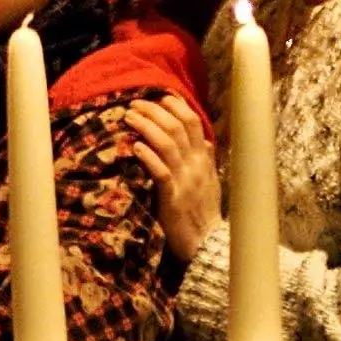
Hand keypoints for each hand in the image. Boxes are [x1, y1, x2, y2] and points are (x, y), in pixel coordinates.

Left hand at [127, 95, 221, 261]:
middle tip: (136, 103)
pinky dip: (148, 156)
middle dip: (155, 111)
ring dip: (147, 127)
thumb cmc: (204, 212)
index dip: (176, 106)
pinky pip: (160, 172)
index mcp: (204, 160)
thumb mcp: (211, 182)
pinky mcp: (172, 198)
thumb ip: (206, 160)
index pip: (193, 123)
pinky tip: (135, 147)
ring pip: (167, 144)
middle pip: (177, 127)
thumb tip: (203, 140)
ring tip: (130, 117)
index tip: (160, 97)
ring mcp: (185, 181)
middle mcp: (196, 165)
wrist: (206, 243)